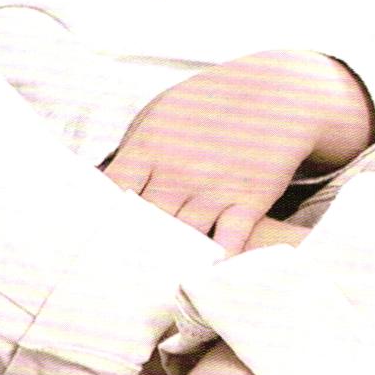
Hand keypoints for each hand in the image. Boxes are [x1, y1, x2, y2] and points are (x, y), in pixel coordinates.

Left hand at [101, 51, 374, 253]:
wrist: (280, 94)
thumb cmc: (213, 101)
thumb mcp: (165, 108)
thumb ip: (136, 142)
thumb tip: (109, 179)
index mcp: (152, 144)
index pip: (112, 189)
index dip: (100, 212)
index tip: (94, 230)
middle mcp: (179, 171)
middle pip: (142, 223)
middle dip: (129, 243)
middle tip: (116, 264)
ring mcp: (215, 190)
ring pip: (180, 240)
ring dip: (167, 259)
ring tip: (150, 280)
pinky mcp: (248, 204)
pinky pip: (226, 244)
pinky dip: (213, 262)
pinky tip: (199, 274)